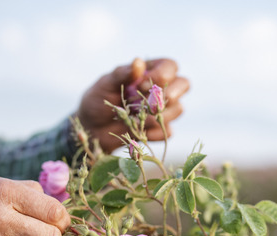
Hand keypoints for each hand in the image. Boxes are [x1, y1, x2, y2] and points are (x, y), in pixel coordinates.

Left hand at [75, 58, 189, 152]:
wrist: (92, 127)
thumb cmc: (98, 100)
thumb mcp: (106, 84)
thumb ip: (122, 74)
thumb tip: (138, 62)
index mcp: (150, 71)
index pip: (170, 66)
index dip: (161, 76)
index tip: (139, 85)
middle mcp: (161, 88)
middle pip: (184, 84)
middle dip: (169, 95)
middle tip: (148, 104)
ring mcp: (162, 110)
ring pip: (178, 109)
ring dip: (158, 116)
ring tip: (136, 119)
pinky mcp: (159, 129)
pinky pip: (168, 131)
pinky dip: (153, 133)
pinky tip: (137, 132)